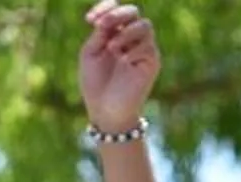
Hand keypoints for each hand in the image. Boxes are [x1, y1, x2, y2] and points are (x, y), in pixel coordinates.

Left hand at [79, 4, 159, 130]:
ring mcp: (143, 49)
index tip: (89, 19)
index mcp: (115, 34)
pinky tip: (124, 61)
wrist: (105, 111)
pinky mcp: (151, 62)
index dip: (106, 8)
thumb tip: (107, 18)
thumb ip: (99, 34)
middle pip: (133, 12)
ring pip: (144, 25)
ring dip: (125, 33)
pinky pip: (147, 46)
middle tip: (102, 26)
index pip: (117, 10)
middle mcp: (131, 39)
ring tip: (112, 48)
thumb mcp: (91, 54)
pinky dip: (132, 50)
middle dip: (117, 15)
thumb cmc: (95, 84)